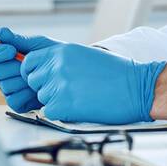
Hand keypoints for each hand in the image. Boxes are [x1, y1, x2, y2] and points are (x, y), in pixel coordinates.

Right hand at [0, 26, 58, 112]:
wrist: (69, 74)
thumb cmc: (52, 56)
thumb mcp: (38, 45)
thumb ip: (19, 40)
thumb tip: (1, 32)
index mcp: (4, 56)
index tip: (11, 50)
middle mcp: (3, 73)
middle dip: (13, 66)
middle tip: (28, 64)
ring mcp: (8, 88)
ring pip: (5, 85)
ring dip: (23, 79)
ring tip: (37, 75)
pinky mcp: (17, 102)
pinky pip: (13, 99)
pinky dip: (27, 94)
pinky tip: (36, 89)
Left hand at [21, 43, 166, 124]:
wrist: (137, 87)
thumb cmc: (118, 73)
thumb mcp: (86, 55)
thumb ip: (63, 60)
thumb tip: (45, 69)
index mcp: (62, 51)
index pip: (29, 62)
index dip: (33, 72)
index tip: (44, 79)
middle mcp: (57, 65)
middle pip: (33, 82)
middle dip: (46, 88)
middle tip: (69, 90)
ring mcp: (58, 85)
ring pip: (43, 98)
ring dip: (56, 101)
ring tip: (80, 97)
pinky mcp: (63, 105)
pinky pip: (49, 113)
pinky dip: (62, 114)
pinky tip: (81, 107)